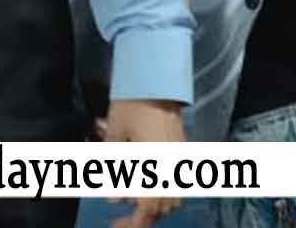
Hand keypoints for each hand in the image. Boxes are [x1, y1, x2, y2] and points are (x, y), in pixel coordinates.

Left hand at [102, 99, 183, 227]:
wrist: (156, 82)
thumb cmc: (131, 106)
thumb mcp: (114, 137)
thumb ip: (113, 168)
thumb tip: (113, 198)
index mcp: (154, 168)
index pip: (147, 210)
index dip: (133, 224)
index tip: (116, 226)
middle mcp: (171, 169)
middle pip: (162, 208)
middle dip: (140, 216)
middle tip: (120, 219)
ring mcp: (179, 161)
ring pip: (172, 199)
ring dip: (152, 205)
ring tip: (130, 202)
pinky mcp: (182, 152)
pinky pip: (175, 183)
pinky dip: (161, 191)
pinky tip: (143, 185)